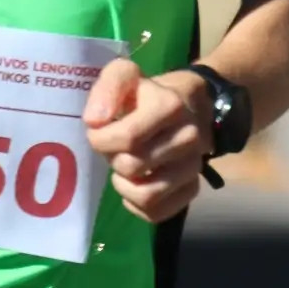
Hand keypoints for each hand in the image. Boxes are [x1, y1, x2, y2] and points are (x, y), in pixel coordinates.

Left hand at [83, 59, 209, 224]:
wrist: (184, 105)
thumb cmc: (145, 93)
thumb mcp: (124, 75)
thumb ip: (107, 88)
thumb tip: (95, 121)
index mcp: (170, 106)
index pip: (127, 138)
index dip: (101, 139)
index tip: (98, 131)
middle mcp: (189, 138)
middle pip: (132, 166)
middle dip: (112, 158)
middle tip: (113, 146)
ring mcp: (193, 166)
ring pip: (147, 196)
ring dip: (124, 185)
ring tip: (122, 168)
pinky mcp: (192, 188)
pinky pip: (158, 213)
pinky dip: (137, 205)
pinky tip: (134, 185)